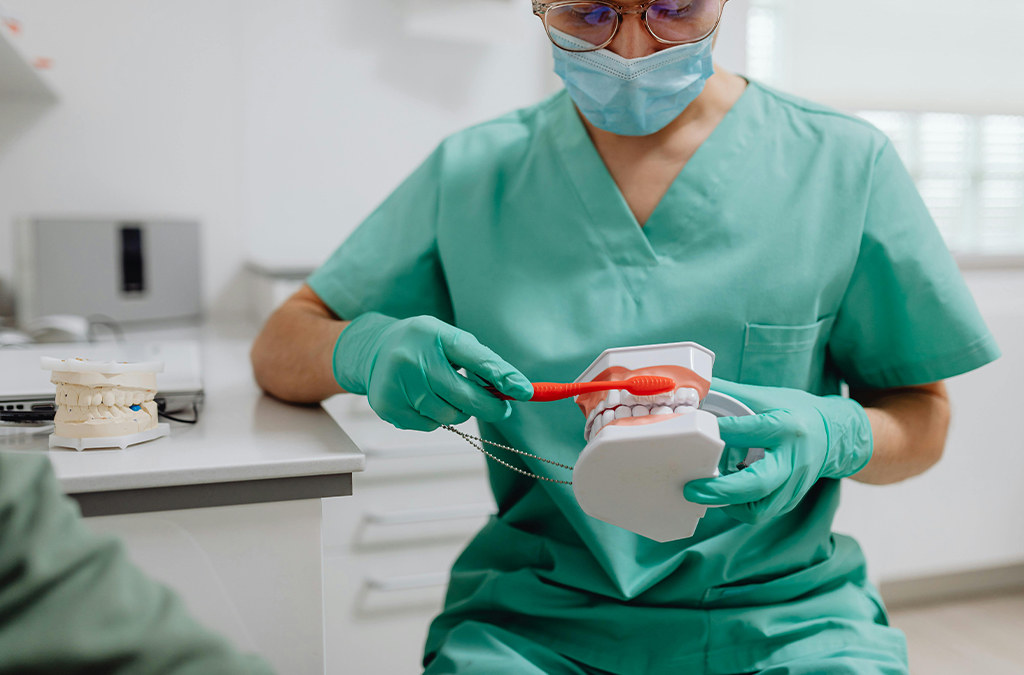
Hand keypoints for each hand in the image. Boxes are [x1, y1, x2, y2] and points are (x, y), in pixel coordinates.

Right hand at [331, 313, 532, 430]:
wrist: (374, 349)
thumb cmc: (424, 345)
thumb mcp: (450, 340)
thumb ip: (481, 361)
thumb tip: (515, 388)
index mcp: (434, 334)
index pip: (475, 357)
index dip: (503, 376)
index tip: (526, 391)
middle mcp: (412, 358)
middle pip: (465, 396)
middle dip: (491, 406)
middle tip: (502, 408)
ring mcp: (397, 384)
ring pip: (449, 415)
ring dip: (459, 411)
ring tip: (449, 395)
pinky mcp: (388, 405)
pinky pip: (429, 425)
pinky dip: (436, 418)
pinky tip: (426, 401)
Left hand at [684, 378, 872, 523]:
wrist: (833, 435)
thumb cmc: (796, 413)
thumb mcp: (767, 396)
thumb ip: (730, 393)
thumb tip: (695, 387)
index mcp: (787, 427)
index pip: (749, 431)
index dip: (719, 431)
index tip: (693, 429)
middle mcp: (793, 458)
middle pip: (757, 483)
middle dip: (720, 490)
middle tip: (691, 489)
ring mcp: (794, 484)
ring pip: (759, 508)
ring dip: (728, 504)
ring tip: (706, 490)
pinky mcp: (791, 499)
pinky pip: (761, 512)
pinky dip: (739, 507)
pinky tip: (726, 492)